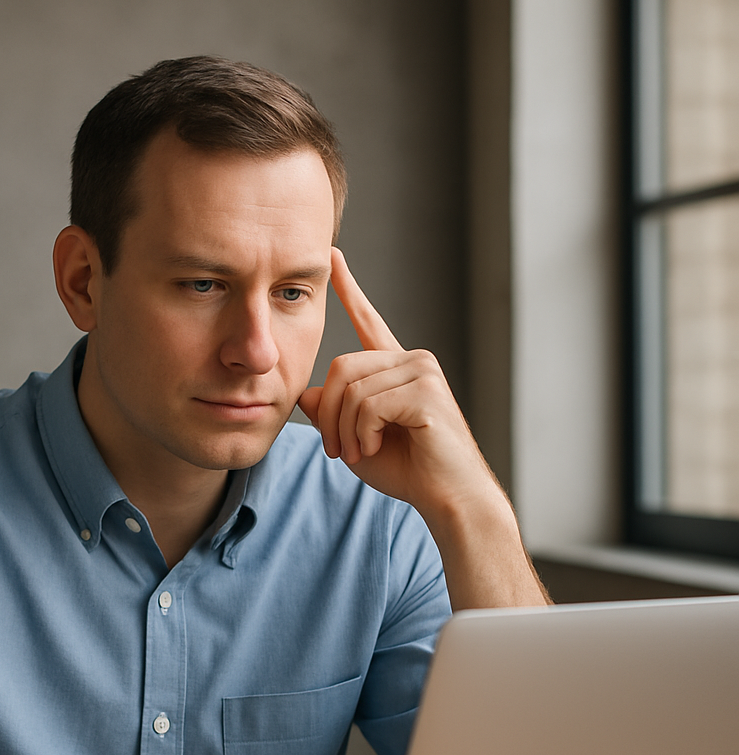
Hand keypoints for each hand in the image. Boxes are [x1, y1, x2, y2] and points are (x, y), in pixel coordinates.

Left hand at [298, 248, 495, 522]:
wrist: (446, 497)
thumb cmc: (407, 471)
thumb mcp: (355, 439)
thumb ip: (331, 413)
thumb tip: (307, 393)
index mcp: (396, 368)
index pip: (368, 322)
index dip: (350, 291)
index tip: (333, 257)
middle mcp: (412, 360)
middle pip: (340, 367)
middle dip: (328, 414)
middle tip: (336, 450)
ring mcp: (422, 371)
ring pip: (351, 390)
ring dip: (346, 431)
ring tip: (361, 452)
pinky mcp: (426, 391)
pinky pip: (369, 406)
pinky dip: (364, 434)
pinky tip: (378, 447)